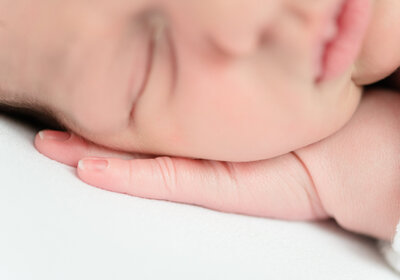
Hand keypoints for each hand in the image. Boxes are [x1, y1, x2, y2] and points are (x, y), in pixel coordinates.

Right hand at [34, 89, 399, 240]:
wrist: (349, 156)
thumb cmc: (315, 122)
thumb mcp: (264, 91)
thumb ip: (234, 79)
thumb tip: (215, 47)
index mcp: (207, 131)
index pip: (152, 122)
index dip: (116, 115)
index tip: (87, 104)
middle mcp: (199, 152)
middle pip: (135, 146)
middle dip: (92, 139)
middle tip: (54, 133)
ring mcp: (202, 171)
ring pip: (138, 166)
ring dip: (93, 155)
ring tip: (54, 146)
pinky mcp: (212, 185)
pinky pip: (161, 179)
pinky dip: (124, 175)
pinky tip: (87, 164)